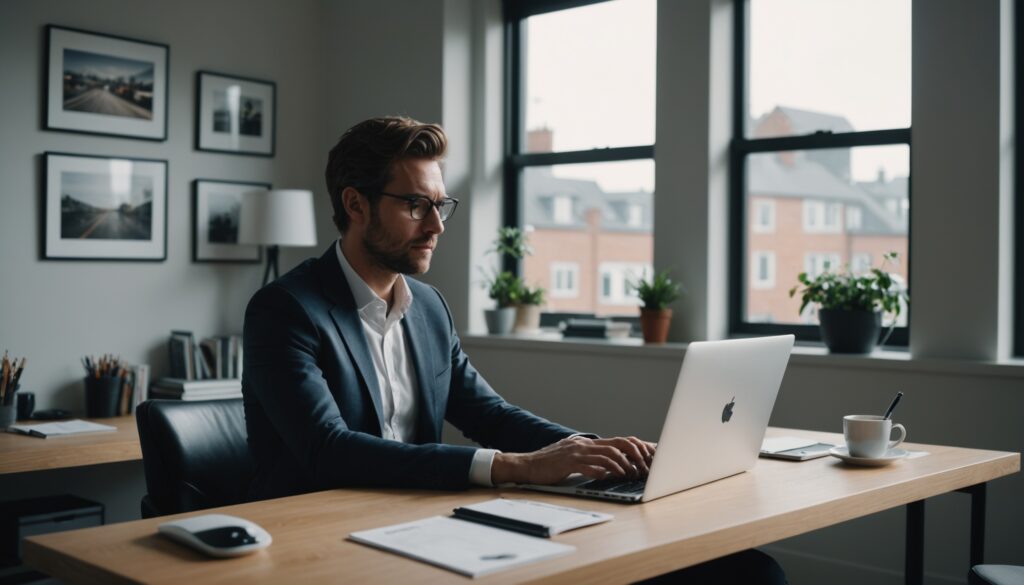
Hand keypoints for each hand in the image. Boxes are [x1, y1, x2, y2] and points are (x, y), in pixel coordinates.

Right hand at [491, 435, 656, 485]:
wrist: (527, 465)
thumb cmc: (549, 464)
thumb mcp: (572, 457)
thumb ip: (589, 458)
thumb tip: (608, 466)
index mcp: (586, 443)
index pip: (618, 441)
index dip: (635, 448)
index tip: (646, 458)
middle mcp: (584, 445)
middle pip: (617, 444)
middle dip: (634, 456)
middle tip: (643, 468)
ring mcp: (576, 453)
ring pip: (607, 455)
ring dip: (622, 466)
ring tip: (629, 475)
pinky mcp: (568, 463)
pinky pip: (590, 466)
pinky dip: (602, 472)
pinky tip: (607, 477)